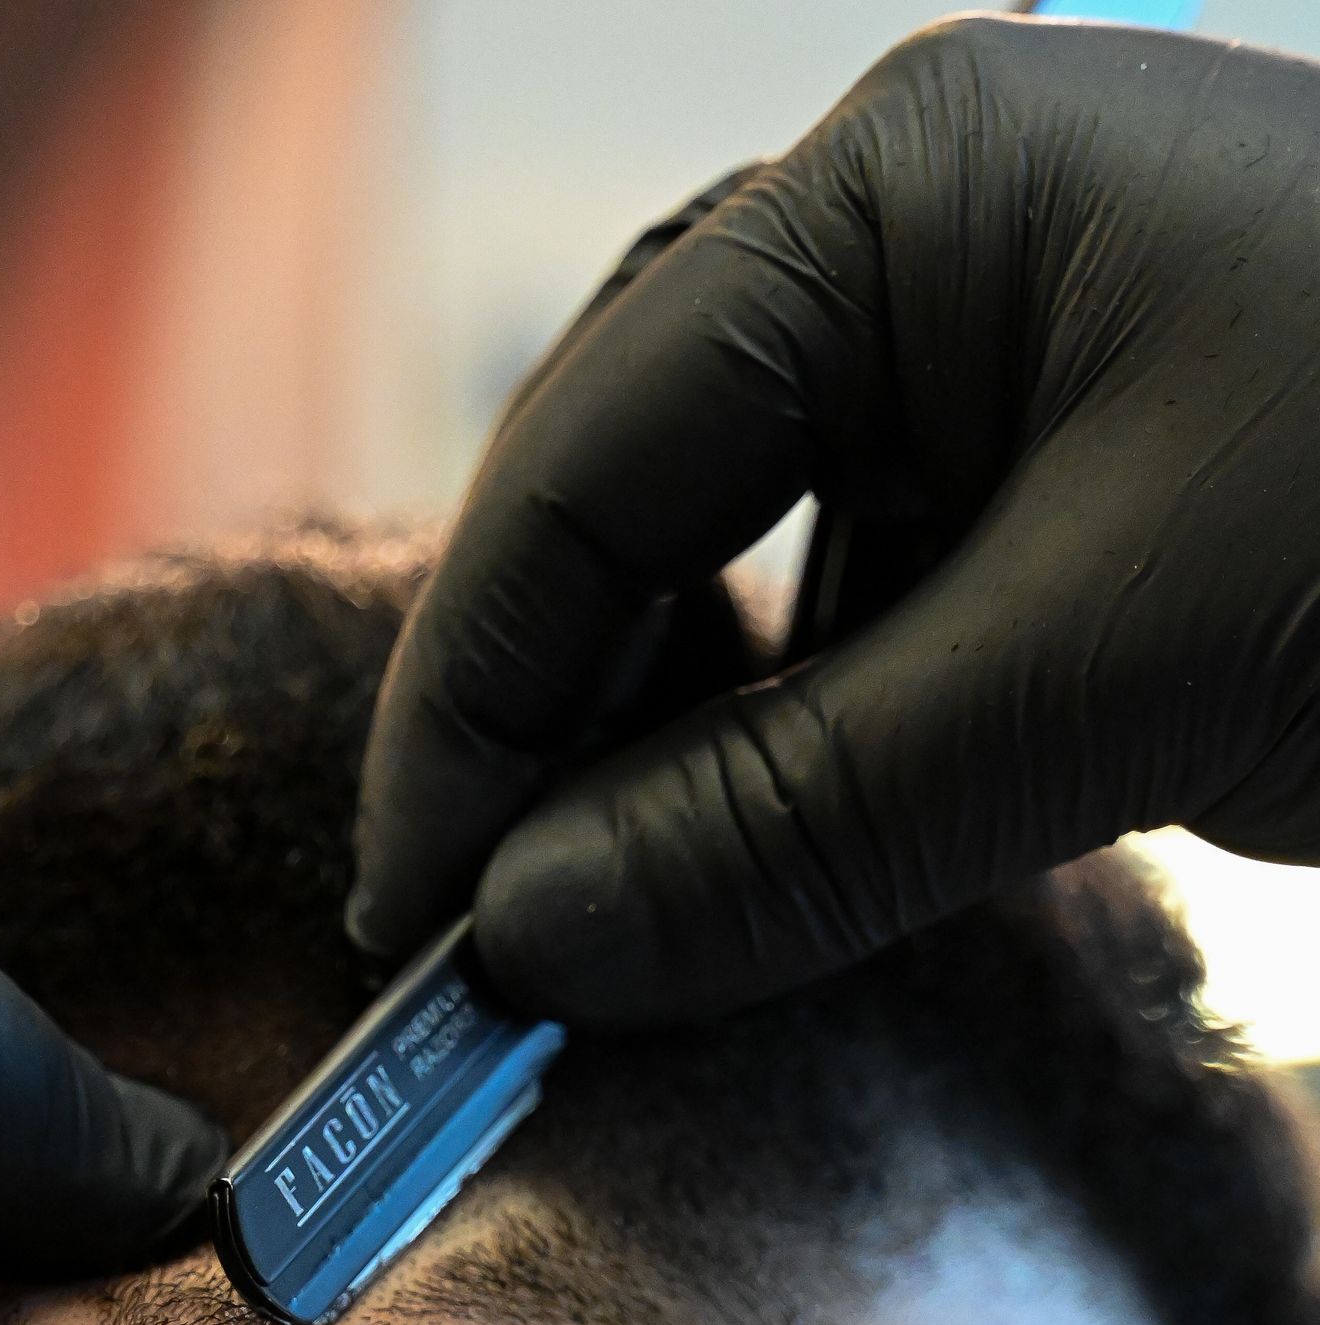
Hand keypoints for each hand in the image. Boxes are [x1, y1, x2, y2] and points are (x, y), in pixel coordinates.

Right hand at [352, 17, 1319, 1021]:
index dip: (478, 694)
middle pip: (630, 489)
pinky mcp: (1058, 489)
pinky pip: (848, 629)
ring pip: (732, 570)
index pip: (595, 447)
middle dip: (543, 721)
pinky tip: (743, 877)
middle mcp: (925, 243)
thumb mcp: (1102, 679)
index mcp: (914, 188)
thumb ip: (792, 817)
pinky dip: (781, 763)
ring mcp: (995, 359)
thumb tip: (531, 942)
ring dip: (655, 756)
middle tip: (477, 939)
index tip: (416, 906)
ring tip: (601, 925)